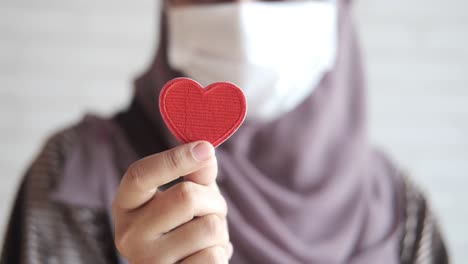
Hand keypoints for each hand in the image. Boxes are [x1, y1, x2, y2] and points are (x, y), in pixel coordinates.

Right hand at [112, 141, 231, 263]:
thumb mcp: (184, 196)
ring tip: (207, 238)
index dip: (175, 158)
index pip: (141, 175)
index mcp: (126, 205)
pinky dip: (221, 253)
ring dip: (221, 230)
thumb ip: (195, 174)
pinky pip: (214, 257)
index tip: (205, 148)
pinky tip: (204, 257)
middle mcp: (129, 234)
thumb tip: (205, 152)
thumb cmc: (181, 228)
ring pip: (208, 228)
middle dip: (214, 200)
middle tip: (214, 210)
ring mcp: (148, 261)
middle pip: (186, 197)